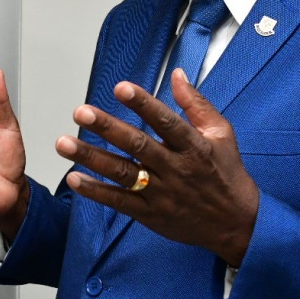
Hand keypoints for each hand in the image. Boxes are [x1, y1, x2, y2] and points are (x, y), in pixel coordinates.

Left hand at [55, 70, 259, 265]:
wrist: (236, 224)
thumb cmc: (227, 173)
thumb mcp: (221, 134)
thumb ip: (196, 104)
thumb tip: (177, 74)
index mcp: (193, 147)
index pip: (166, 121)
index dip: (143, 104)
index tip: (120, 88)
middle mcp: (175, 169)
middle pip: (137, 146)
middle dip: (107, 128)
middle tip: (81, 112)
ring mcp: (160, 193)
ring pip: (122, 173)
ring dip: (91, 157)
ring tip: (63, 143)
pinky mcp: (150, 214)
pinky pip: (119, 201)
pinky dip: (96, 191)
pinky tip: (74, 178)